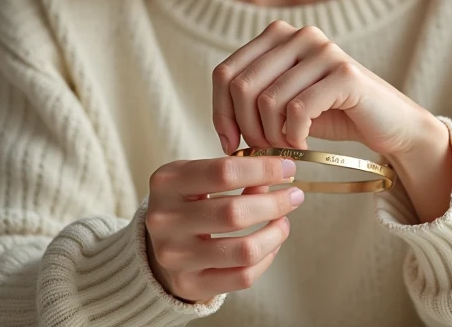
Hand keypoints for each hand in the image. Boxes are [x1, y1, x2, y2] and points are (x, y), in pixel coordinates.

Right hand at [144, 155, 303, 302]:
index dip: (263, 169)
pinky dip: (266, 258)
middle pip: (235, 213)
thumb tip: (279, 173)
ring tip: (284, 222)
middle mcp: (165, 220)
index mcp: (167, 183)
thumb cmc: (187, 203)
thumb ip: (234, 173)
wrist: (157, 245)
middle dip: (275, 203)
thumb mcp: (199, 178)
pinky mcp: (189, 284)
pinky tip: (271, 244)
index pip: (224, 172)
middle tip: (294, 196)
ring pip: (244, 250)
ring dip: (275, 234)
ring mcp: (175, 257)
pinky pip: (243, 276)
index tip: (288, 167)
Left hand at [211, 20, 435, 161]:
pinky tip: (303, 143)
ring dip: (270, 136)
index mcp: (278, 36)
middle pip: (242, 86)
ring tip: (286, 146)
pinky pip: (297, 110)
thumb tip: (222, 126)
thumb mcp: (283, 103)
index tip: (230, 143)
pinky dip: (293, 136)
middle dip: (245, 128)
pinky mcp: (345, 74)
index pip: (225, 72)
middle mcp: (299, 35)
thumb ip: (252, 99)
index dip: (220, 112)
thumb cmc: (332, 115)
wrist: (388, 124)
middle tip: (262, 150)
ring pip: (267, 101)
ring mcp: (324, 51)